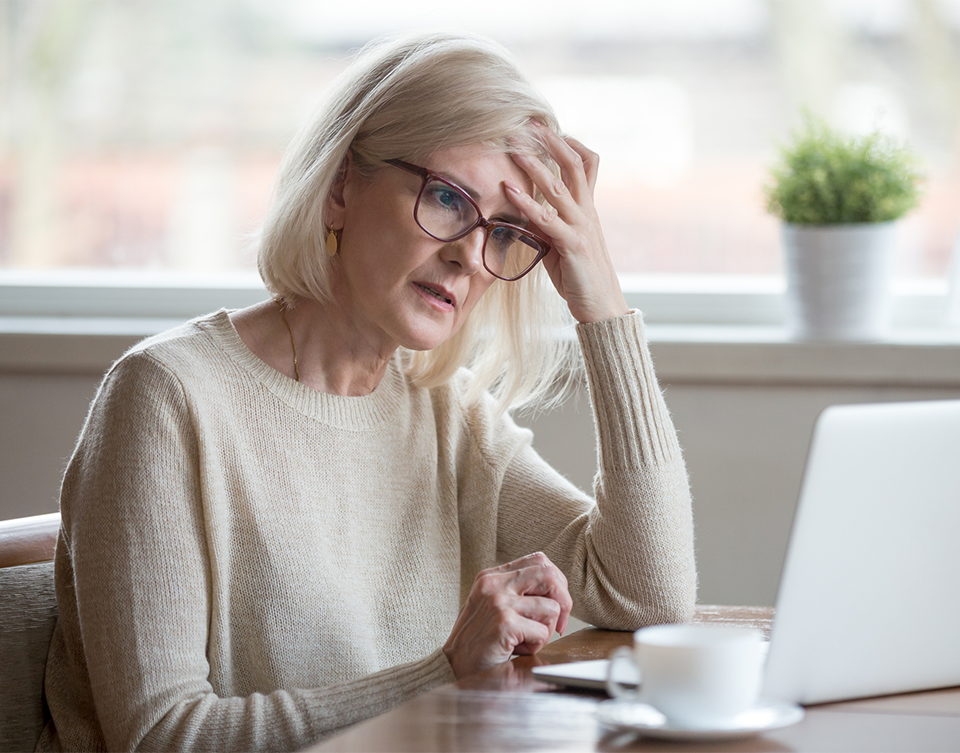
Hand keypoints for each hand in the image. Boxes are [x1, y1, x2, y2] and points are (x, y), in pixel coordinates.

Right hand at [442, 552, 572, 678]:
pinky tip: (516, 649)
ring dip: (546, 630)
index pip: (539, 561)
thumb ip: (517, 591)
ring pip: (552, 608)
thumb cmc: (477, 640)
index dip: (557, 582)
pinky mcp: (504, 623)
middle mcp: (494, 584)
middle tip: (558, 625)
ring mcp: (498, 602)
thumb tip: (556, 589)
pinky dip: (536, 646)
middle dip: (564, 601)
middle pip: (549, 575)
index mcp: (491, 576)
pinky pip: (543, 632)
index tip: (556, 605)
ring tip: (524, 640)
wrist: (453, 667)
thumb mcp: (492, 605)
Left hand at [505, 124, 628, 323]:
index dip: (569, 144)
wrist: (601, 306)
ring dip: (534, 165)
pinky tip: (509, 191)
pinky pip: (547, 219)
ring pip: (559, 187)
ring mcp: (582, 227)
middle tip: (530, 123)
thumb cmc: (579, 276)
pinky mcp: (573, 245)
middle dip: (551, 142)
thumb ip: (547, 224)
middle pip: (573, 165)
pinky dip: (526, 203)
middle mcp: (588, 212)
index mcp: (587, 209)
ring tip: (514, 148)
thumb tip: (524, 210)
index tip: (548, 128)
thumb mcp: (560, 244)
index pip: (586, 165)